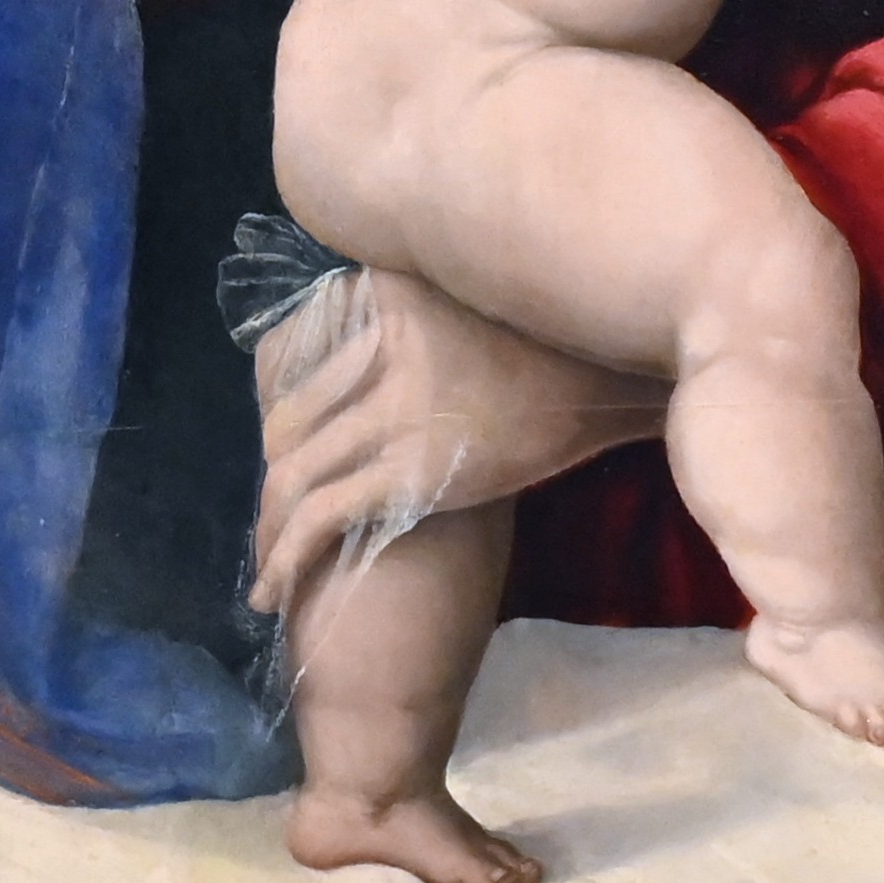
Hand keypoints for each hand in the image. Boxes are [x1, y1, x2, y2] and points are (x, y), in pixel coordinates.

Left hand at [248, 262, 656, 612]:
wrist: (618, 389)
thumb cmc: (554, 352)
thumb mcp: (465, 309)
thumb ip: (402, 325)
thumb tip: (340, 352)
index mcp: (387, 291)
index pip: (288, 351)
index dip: (275, 411)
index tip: (281, 451)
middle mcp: (382, 338)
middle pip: (285, 419)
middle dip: (272, 481)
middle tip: (273, 523)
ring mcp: (396, 404)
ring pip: (291, 472)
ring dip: (269, 531)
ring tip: (265, 569)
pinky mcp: (409, 467)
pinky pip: (318, 516)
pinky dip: (283, 558)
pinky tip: (272, 591)